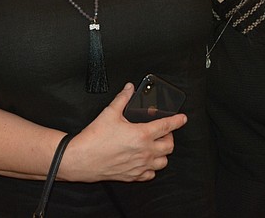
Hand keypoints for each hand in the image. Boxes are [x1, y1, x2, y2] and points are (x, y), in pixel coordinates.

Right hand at [61, 83, 186, 182]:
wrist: (81, 159)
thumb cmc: (94, 139)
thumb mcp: (109, 113)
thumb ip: (122, 99)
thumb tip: (129, 88)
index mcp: (142, 135)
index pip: (167, 126)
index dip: (177, 121)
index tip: (182, 118)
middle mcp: (145, 152)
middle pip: (169, 145)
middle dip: (169, 137)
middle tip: (163, 131)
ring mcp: (140, 165)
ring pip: (163, 162)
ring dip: (162, 153)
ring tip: (155, 146)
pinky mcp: (133, 176)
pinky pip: (151, 174)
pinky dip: (152, 167)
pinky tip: (145, 160)